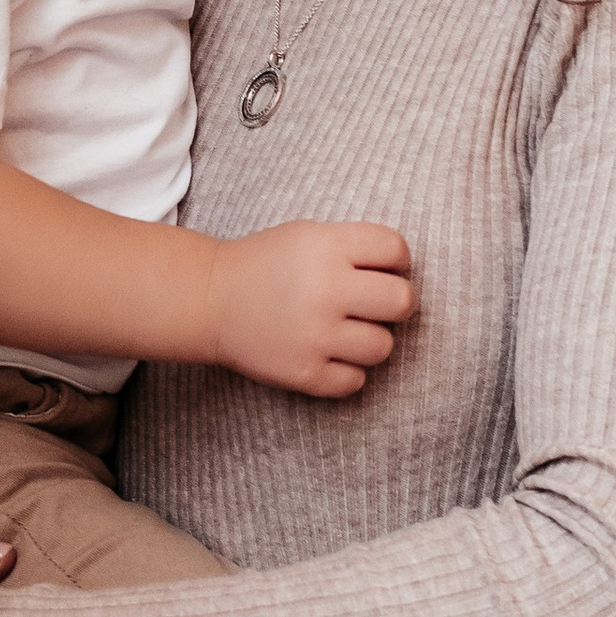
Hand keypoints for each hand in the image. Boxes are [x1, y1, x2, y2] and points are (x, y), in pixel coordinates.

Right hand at [203, 217, 414, 398]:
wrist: (211, 300)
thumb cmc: (266, 265)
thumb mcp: (308, 235)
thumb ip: (355, 247)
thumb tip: (405, 274)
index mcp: (327, 247)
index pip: (396, 250)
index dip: (396, 261)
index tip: (382, 269)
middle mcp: (325, 290)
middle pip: (402, 301)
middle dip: (395, 302)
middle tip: (374, 304)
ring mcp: (315, 335)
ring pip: (383, 346)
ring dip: (370, 339)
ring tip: (345, 331)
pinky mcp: (304, 374)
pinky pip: (356, 381)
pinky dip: (347, 371)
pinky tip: (328, 355)